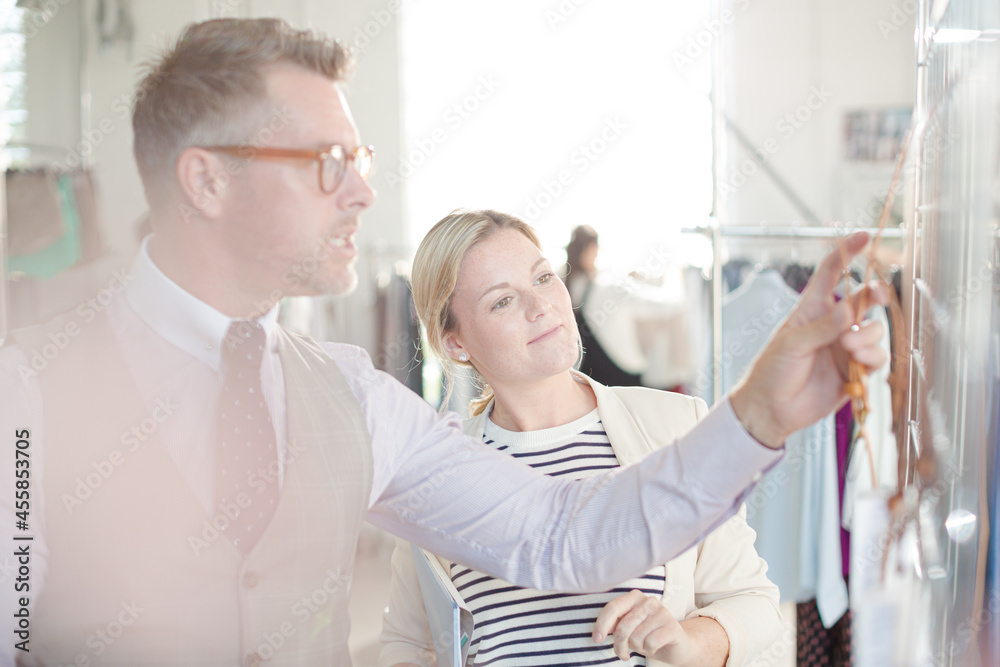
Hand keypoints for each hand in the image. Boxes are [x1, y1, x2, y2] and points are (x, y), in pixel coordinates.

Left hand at [593, 590, 693, 663]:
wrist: (675, 645)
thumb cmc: (647, 635)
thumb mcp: (628, 629)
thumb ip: (615, 625)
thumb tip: (600, 632)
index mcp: (634, 597)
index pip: (613, 607)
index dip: (601, 624)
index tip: (597, 640)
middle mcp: (649, 601)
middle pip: (623, 627)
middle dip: (619, 644)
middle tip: (622, 653)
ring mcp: (662, 612)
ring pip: (636, 637)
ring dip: (637, 648)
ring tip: (643, 646)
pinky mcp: (672, 626)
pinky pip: (650, 643)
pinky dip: (649, 650)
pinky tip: (654, 647)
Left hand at [730, 232, 889, 447]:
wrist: (772, 409)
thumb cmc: (772, 371)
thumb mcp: (792, 344)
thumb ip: (823, 327)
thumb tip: (851, 310)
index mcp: (812, 310)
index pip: (831, 274)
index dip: (847, 253)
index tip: (864, 236)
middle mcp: (832, 325)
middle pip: (864, 301)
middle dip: (874, 295)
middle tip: (875, 297)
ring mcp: (845, 347)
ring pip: (874, 330)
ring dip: (867, 336)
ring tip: (848, 348)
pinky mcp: (855, 370)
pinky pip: (877, 358)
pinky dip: (873, 358)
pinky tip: (860, 363)